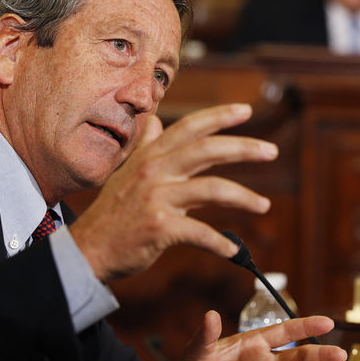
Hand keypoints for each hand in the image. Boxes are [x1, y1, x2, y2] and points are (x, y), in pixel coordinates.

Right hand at [70, 104, 277, 281]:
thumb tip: (155, 121)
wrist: (89, 249)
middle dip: (243, 148)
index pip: (190, 128)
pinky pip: (200, 232)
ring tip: (264, 205)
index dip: (219, 116)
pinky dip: (220, 242)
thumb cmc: (113, 214)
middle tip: (271, 151)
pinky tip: (233, 249)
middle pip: (207, 150)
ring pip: (211, 189)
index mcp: (150, 157)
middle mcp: (154, 171)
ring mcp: (156, 198)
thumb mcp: (127, 173)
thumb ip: (148, 148)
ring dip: (244, 197)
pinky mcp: (159, 227)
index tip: (246, 110)